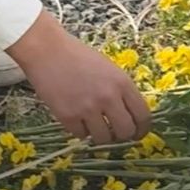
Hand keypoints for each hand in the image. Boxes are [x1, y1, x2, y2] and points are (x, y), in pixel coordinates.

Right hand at [6, 10, 152, 144]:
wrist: (46, 49)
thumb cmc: (77, 55)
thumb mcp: (107, 68)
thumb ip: (120, 90)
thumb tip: (129, 116)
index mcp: (122, 82)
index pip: (143, 116)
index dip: (142, 129)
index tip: (137, 133)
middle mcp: (108, 97)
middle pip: (126, 132)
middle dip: (121, 135)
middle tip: (113, 132)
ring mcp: (88, 108)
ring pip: (104, 139)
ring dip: (100, 135)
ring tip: (92, 124)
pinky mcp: (68, 116)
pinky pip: (81, 136)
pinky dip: (80, 130)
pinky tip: (75, 117)